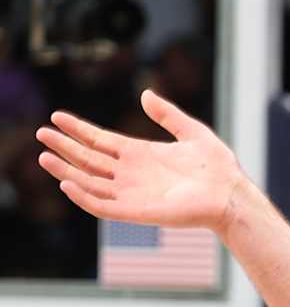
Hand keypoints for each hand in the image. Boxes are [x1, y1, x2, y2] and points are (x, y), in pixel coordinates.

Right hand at [36, 90, 243, 236]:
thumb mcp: (191, 131)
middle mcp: (133, 175)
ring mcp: (134, 194)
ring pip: (91, 183)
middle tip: (40, 134)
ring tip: (44, 156)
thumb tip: (146, 94)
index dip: (79, 129)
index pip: (101, 141)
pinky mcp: (139, 212)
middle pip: (90, 160)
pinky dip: (85, 197)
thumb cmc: (218, 168)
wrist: (231, 194)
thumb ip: (168, 114)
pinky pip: (105, 207)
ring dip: (66, 171)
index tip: (57, 116)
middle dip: (65, 147)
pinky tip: (67, 184)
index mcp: (141, 155)